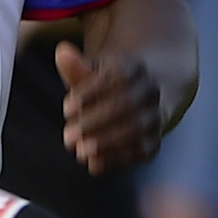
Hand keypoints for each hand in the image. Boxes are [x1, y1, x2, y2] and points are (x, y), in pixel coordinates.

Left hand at [56, 40, 164, 172]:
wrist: (145, 94)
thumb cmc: (109, 82)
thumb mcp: (94, 71)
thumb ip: (77, 68)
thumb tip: (62, 52)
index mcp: (135, 68)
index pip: (115, 79)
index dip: (90, 95)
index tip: (67, 110)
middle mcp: (150, 92)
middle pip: (126, 106)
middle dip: (96, 122)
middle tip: (68, 137)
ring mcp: (156, 117)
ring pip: (136, 131)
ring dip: (106, 143)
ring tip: (81, 153)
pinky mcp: (155, 140)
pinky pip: (140, 152)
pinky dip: (116, 159)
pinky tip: (94, 164)